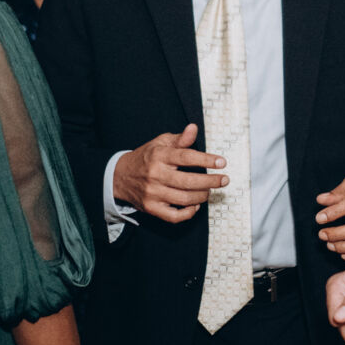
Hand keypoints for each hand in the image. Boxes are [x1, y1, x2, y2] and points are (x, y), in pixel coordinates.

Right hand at [110, 125, 226, 223]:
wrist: (120, 176)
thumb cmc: (146, 157)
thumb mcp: (160, 143)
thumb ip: (180, 138)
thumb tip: (194, 128)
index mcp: (159, 156)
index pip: (187, 157)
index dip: (207, 159)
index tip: (222, 162)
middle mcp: (156, 175)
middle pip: (188, 181)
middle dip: (211, 181)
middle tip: (224, 180)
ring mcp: (153, 193)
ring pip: (184, 199)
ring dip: (202, 196)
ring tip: (209, 191)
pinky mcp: (151, 208)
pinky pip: (174, 216)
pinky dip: (189, 213)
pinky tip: (195, 205)